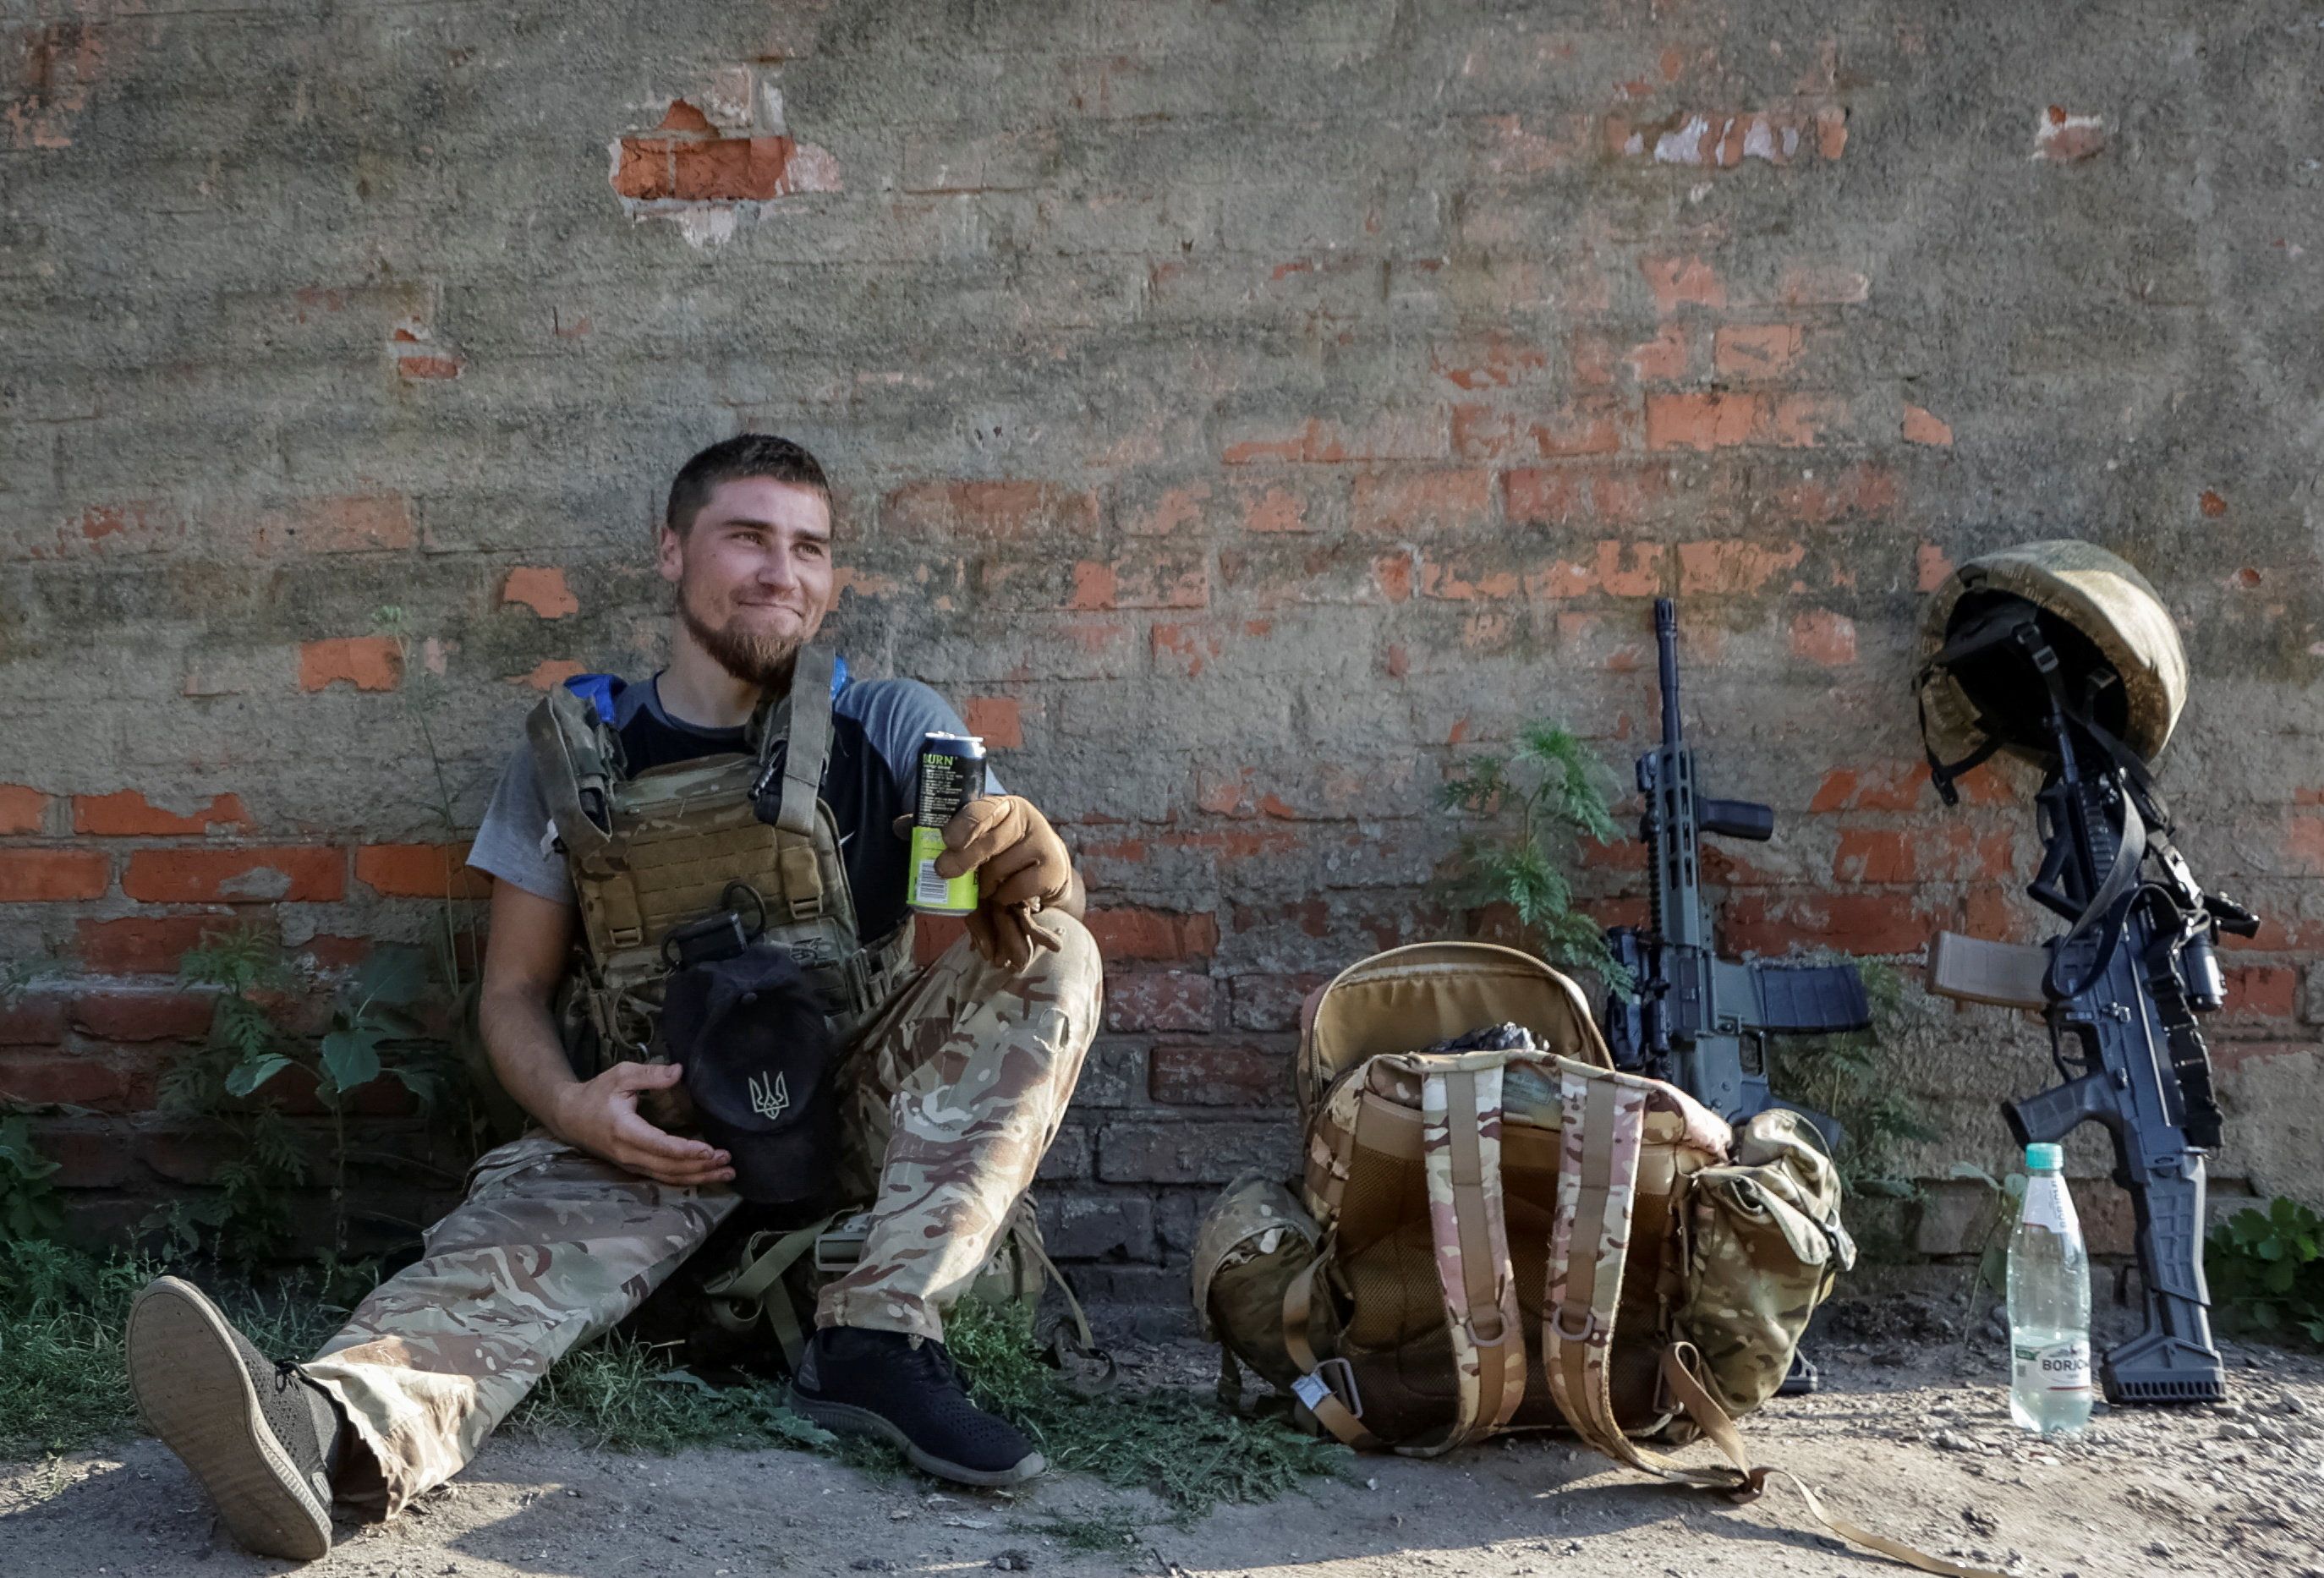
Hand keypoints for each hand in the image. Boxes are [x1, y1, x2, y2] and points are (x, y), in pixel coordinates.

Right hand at [549, 1061, 733, 1187]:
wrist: (569, 1117)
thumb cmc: (596, 1094)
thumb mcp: (620, 1075)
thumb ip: (650, 1075)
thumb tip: (679, 1071)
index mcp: (625, 1131)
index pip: (659, 1145)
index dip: (685, 1150)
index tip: (709, 1150)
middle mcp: (628, 1154)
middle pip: (669, 1167)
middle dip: (700, 1166)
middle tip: (728, 1160)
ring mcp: (631, 1165)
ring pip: (668, 1177)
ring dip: (698, 1176)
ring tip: (726, 1172)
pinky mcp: (634, 1168)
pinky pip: (663, 1177)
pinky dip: (686, 1178)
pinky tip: (706, 1175)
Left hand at [890, 797, 1074, 971]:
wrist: (1046, 871)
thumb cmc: (1002, 852)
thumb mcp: (975, 839)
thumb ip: (941, 832)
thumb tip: (899, 826)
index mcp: (1002, 806)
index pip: (982, 809)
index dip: (963, 824)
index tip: (947, 840)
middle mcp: (1025, 819)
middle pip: (990, 841)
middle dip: (964, 860)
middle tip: (943, 872)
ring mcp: (1043, 842)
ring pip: (1001, 869)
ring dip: (986, 885)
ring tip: (985, 885)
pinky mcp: (1054, 869)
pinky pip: (1018, 888)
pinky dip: (1005, 896)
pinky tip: (1005, 894)